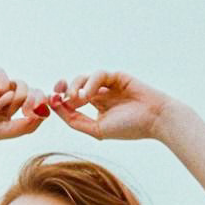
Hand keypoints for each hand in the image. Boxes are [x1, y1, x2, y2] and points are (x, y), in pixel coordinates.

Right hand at [0, 66, 50, 142]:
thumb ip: (20, 127)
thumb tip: (42, 117)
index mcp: (8, 118)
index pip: (33, 110)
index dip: (40, 108)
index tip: (37, 112)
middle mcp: (4, 102)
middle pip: (30, 95)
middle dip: (33, 99)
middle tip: (26, 106)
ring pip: (19, 84)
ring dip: (14, 94)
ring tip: (0, 103)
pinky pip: (1, 72)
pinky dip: (3, 79)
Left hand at [47, 69, 173, 140]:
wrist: (155, 120)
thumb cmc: (130, 128)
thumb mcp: (98, 130)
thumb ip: (77, 122)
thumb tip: (57, 108)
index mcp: (97, 108)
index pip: (72, 101)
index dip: (59, 100)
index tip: (50, 100)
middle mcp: (101, 95)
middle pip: (74, 87)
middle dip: (63, 89)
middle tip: (58, 94)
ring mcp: (109, 85)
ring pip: (84, 79)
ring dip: (76, 87)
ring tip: (77, 99)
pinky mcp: (117, 76)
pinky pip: (99, 74)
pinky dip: (91, 82)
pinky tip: (89, 95)